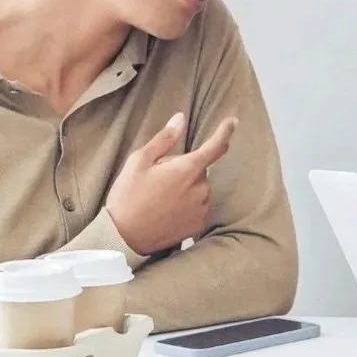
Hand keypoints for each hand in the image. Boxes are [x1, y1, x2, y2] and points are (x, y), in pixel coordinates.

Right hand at [104, 113, 238, 255]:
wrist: (123, 238)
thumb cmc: (128, 197)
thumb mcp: (139, 162)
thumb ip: (164, 139)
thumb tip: (180, 118)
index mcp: (188, 169)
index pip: (216, 146)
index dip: (225, 131)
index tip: (233, 121)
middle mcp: (201, 188)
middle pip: (199, 170)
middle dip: (183, 169)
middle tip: (157, 179)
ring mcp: (202, 208)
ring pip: (198, 189)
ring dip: (184, 188)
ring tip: (158, 198)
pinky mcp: (198, 225)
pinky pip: (197, 207)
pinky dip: (185, 206)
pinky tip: (165, 212)